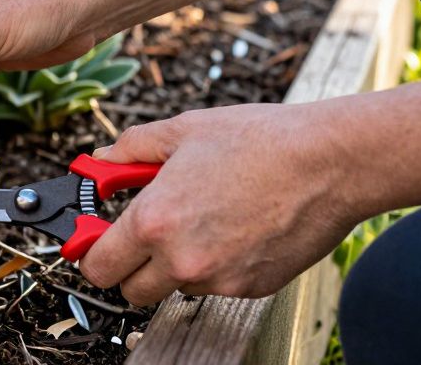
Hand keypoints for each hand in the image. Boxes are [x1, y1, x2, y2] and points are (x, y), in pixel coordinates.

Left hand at [78, 103, 358, 304]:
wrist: (330, 162)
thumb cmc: (259, 141)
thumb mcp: (181, 130)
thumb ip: (129, 149)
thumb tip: (101, 162)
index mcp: (154, 221)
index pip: (97, 266)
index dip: (91, 252)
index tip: (94, 239)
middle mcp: (182, 260)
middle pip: (129, 290)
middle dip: (129, 264)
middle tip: (142, 233)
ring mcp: (219, 279)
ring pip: (176, 286)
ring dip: (176, 262)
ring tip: (202, 216)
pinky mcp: (252, 287)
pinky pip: (216, 283)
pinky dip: (216, 263)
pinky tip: (235, 226)